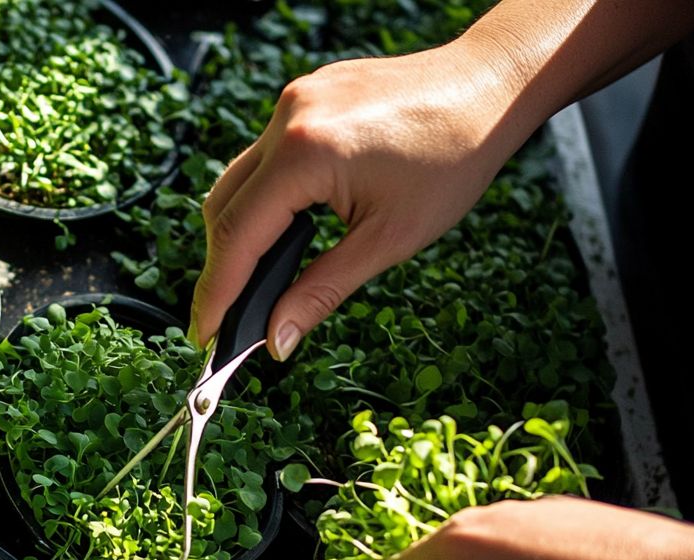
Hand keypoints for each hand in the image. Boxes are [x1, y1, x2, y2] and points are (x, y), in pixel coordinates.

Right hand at [191, 42, 519, 359]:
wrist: (490, 86)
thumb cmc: (454, 160)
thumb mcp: (388, 240)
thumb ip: (321, 292)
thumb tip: (277, 340)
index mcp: (304, 155)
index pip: (235, 237)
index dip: (215, 293)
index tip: (204, 334)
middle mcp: (286, 121)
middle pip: (222, 208)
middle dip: (222, 267)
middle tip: (230, 316)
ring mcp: (292, 103)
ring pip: (239, 180)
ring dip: (241, 230)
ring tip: (261, 277)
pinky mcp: (304, 97)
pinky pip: (264, 156)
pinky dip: (265, 197)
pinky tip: (288, 225)